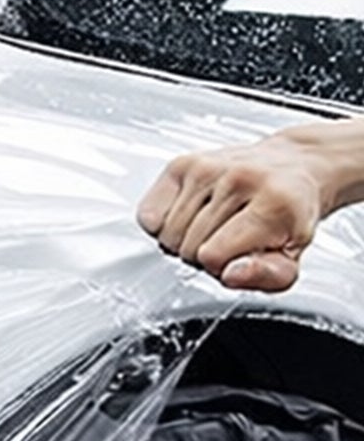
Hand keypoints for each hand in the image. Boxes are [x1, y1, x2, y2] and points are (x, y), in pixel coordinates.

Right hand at [137, 121, 363, 291]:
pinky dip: (162, 224)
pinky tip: (190, 215)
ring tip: (211, 227)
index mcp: (276, 201)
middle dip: (203, 254)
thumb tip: (232, 274)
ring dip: (184, 241)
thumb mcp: (293, 257)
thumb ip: (268, 276)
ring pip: (167, 234)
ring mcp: (208, 167)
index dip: (221, 266)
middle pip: (188, 247)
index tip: (240, 254)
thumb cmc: (290, 216)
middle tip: (227, 240)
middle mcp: (241, 177)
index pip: (212, 256)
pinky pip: (148, 216)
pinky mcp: (183, 163)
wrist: (293, 167)